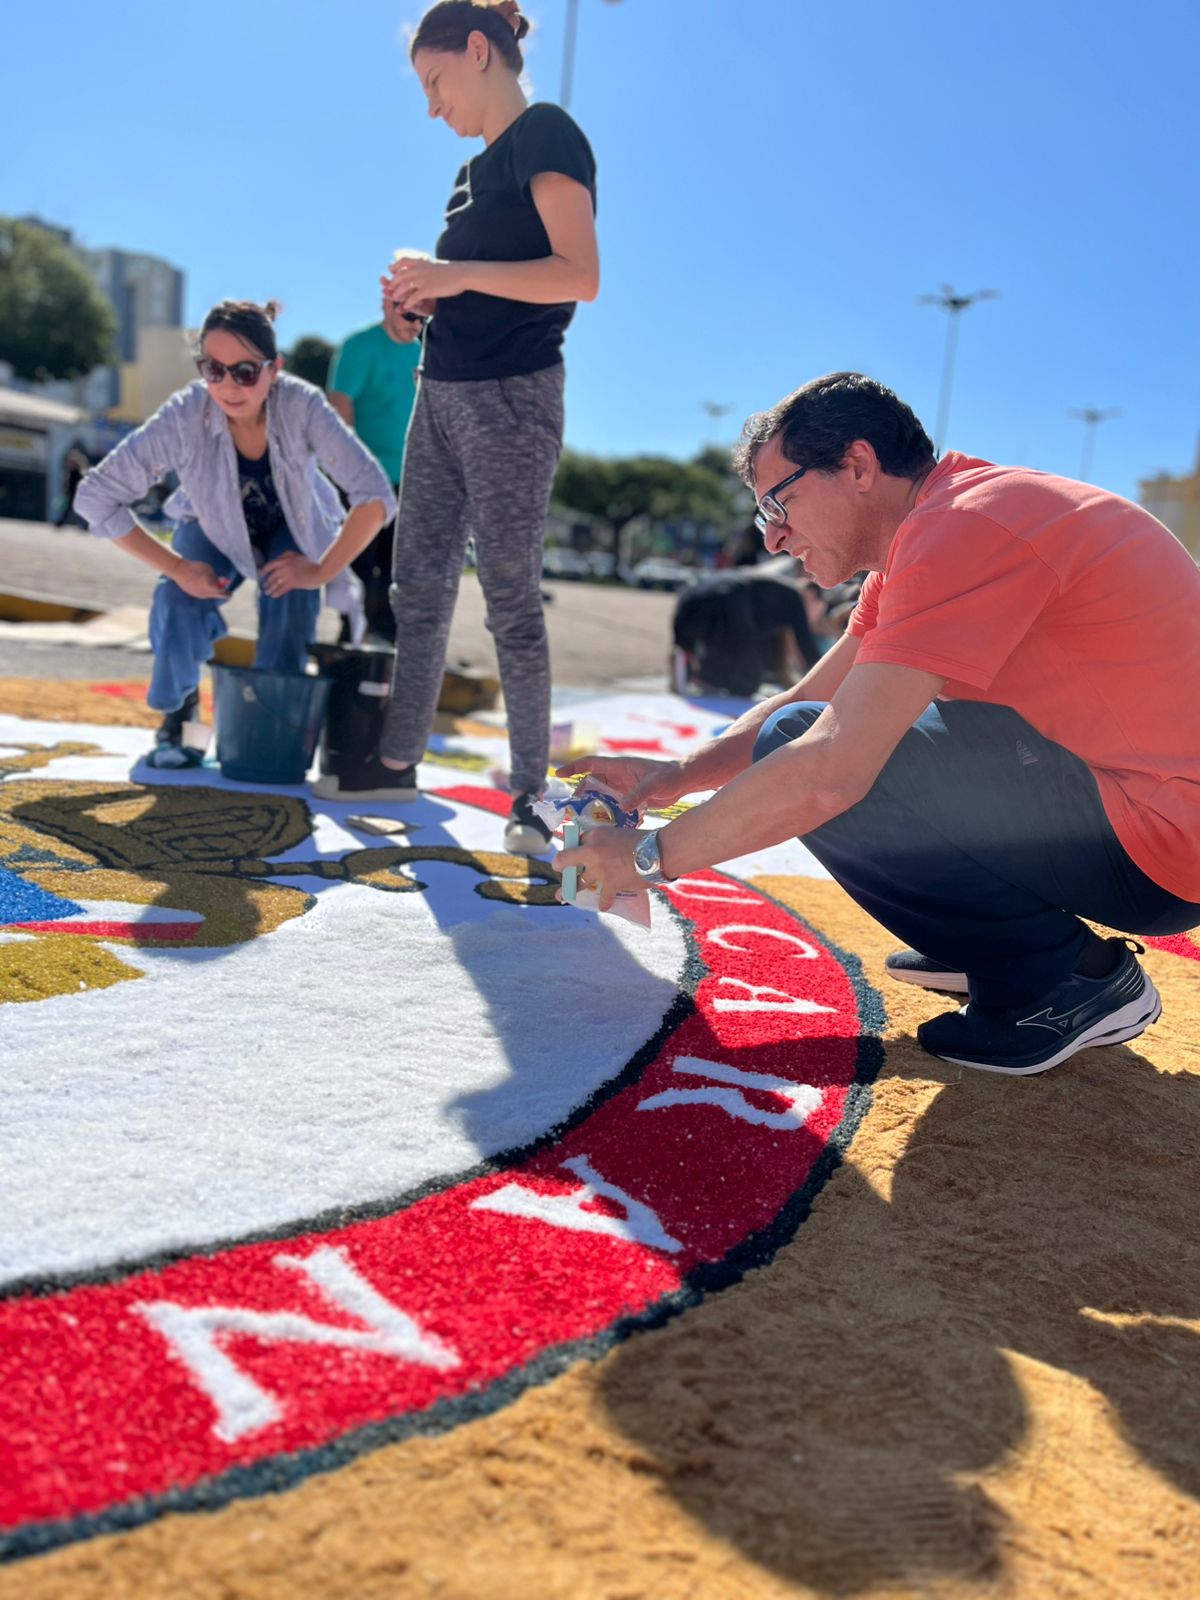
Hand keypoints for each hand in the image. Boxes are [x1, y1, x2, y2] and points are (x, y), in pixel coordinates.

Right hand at [172, 559, 227, 599]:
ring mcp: (198, 594)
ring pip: (209, 594)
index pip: (221, 593)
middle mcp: (204, 593)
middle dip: (221, 592)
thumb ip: (215, 577)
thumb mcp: (208, 569)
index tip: (230, 592)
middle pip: (216, 595)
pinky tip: (201, 583)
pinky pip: (202, 593)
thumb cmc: (194, 567)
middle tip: (226, 591)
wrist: (178, 569)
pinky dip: (205, 590)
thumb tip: (222, 582)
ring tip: (209, 582)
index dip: (227, 592)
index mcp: (209, 586)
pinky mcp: (193, 594)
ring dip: (212, 590)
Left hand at [260, 551, 323, 597]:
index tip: (261, 574)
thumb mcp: (301, 558)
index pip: (272, 563)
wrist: (322, 571)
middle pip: (273, 573)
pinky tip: (274, 595)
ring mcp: (290, 573)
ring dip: (270, 587)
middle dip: (267, 580)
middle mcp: (287, 564)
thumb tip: (283, 565)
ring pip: (276, 581)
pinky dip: (277, 592)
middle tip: (264, 585)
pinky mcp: (294, 581)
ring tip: (267, 592)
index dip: (265, 569)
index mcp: (288, 558)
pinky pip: (282, 588)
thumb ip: (291, 559)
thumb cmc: (314, 565)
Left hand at [382, 256, 466, 308]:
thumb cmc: (451, 271)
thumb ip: (427, 266)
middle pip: (400, 276)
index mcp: (421, 262)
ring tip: (395, 298)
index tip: (391, 270)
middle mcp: (419, 270)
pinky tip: (406, 307)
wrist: (461, 274)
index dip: (395, 266)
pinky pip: (413, 297)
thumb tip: (426, 266)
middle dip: (393, 283)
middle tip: (389, 289)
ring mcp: (422, 280)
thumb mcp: (436, 265)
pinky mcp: (427, 289)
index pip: (403, 261)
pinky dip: (408, 302)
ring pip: (404, 287)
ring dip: (398, 293)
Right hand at [554, 754, 688, 813]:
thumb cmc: (670, 776)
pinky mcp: (630, 800)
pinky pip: (614, 808)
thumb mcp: (654, 783)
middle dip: (582, 797)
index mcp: (619, 766)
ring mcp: (623, 788)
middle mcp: (618, 777)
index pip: (590, 764)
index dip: (573, 768)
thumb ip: (638, 794)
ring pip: (602, 799)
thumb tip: (621, 807)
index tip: (558, 774)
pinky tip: (611, 829)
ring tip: (588, 824)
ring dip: (596, 810)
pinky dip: (611, 817)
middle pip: (592, 785)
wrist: (685, 781)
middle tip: (573, 811)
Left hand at [556, 826, 643, 912]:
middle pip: (567, 860)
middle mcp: (592, 852)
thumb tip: (600, 851)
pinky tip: (603, 907)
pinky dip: (604, 902)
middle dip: (560, 865)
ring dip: (570, 890)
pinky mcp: (611, 885)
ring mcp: (600, 870)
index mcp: (594, 836)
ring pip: (579, 882)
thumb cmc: (641, 839)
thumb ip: (605, 841)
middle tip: (557, 868)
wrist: (656, 852)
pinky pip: (604, 897)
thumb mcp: (617, 833)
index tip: (572, 851)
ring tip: (562, 896)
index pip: (577, 840)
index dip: (575, 846)